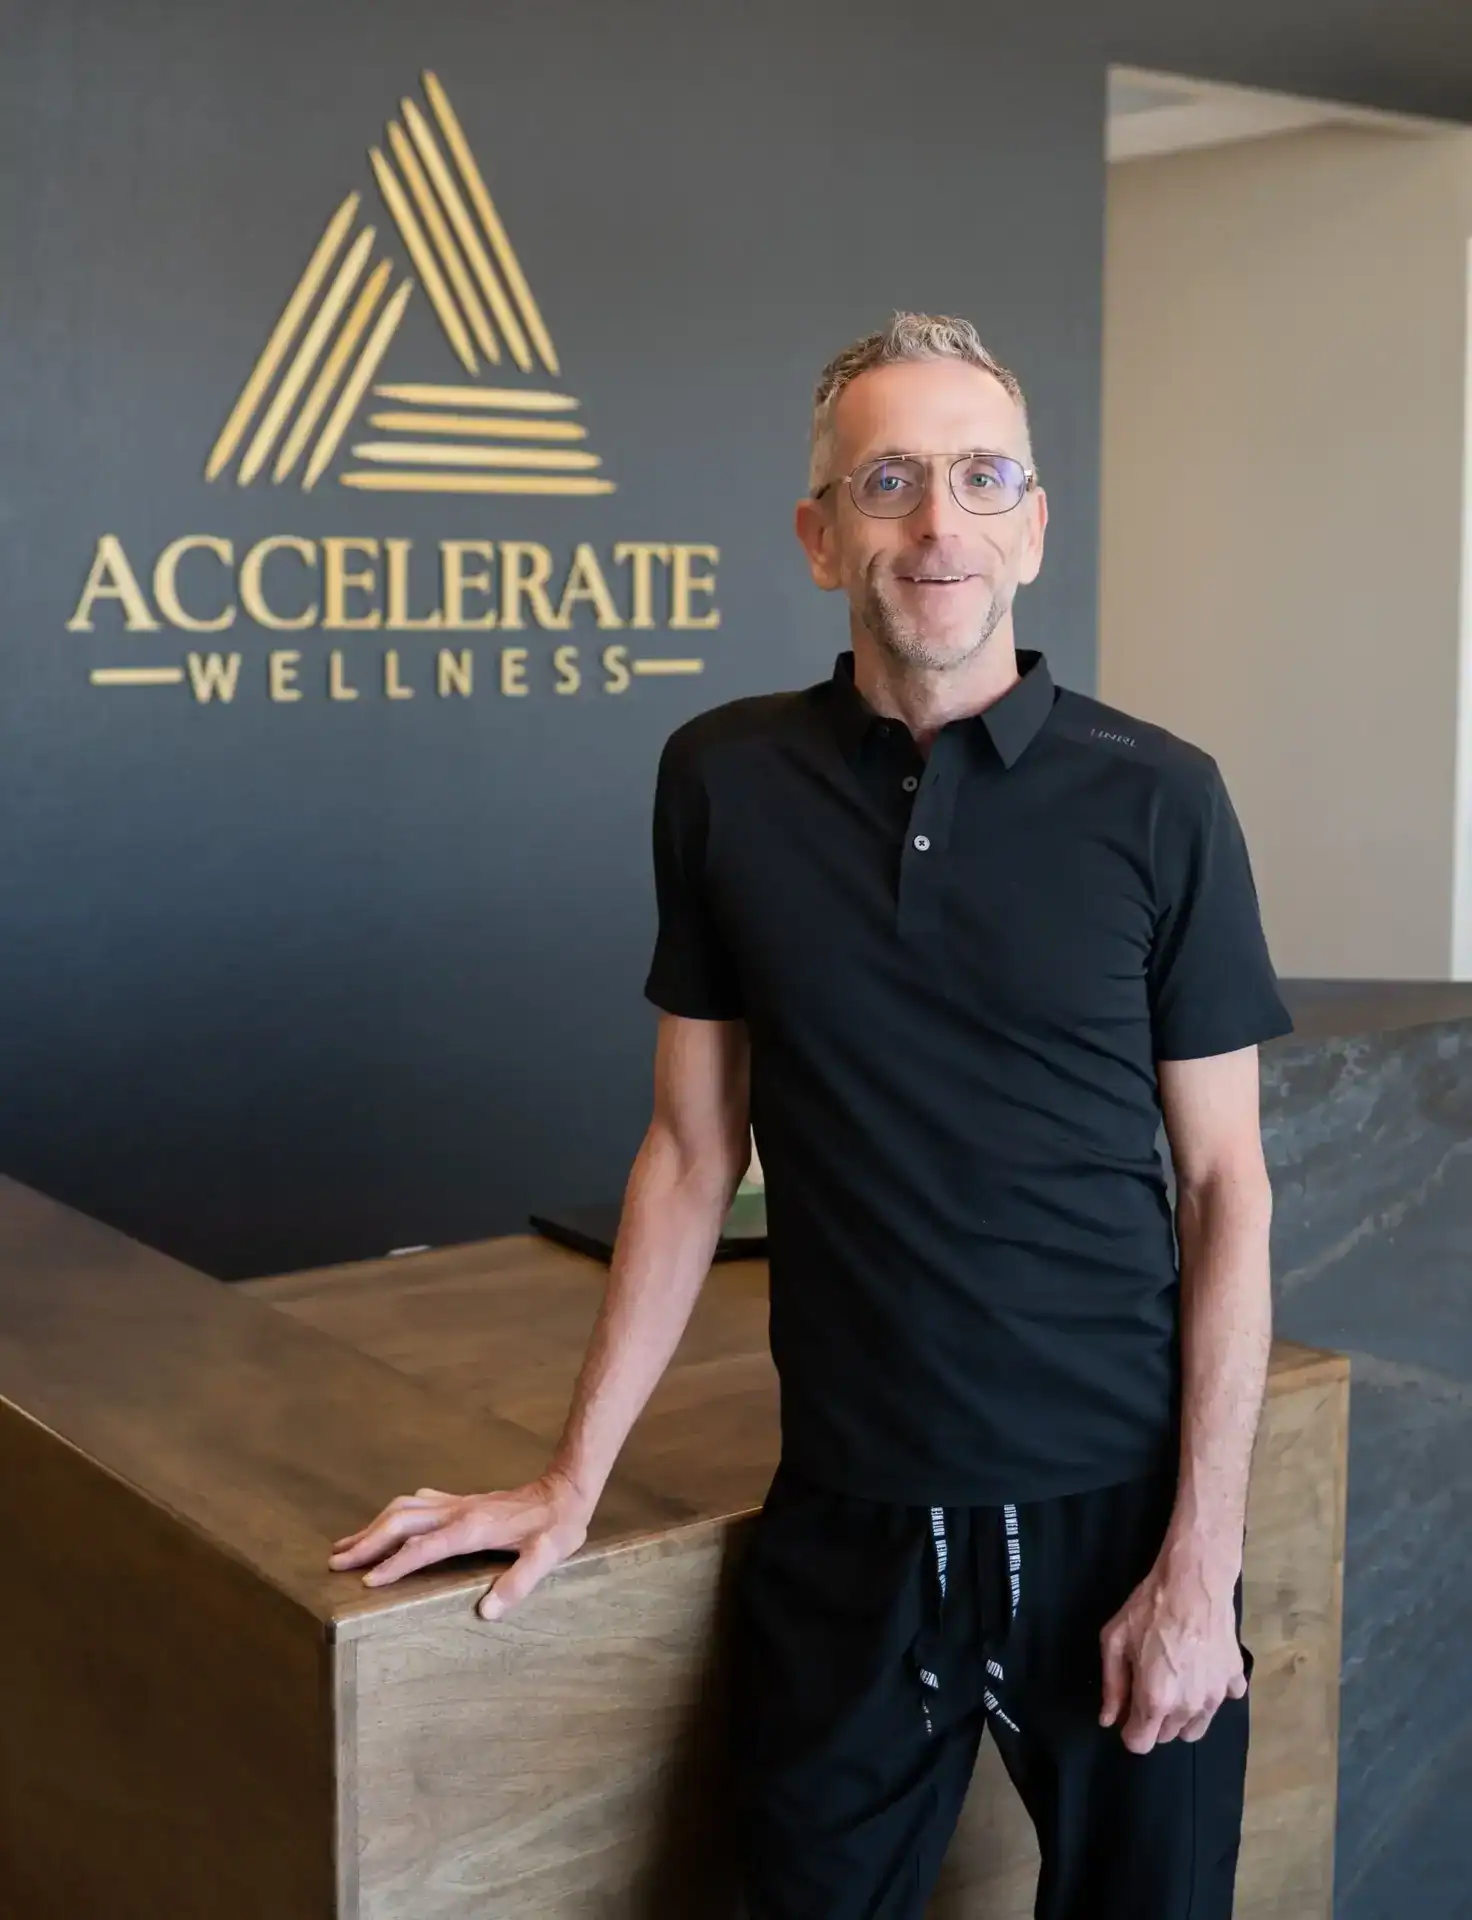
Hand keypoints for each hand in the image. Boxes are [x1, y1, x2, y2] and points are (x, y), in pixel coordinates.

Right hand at [327, 1471, 591, 1619]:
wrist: (564, 1490)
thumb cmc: (557, 1527)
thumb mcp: (547, 1556)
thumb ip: (520, 1583)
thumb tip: (488, 1611)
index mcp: (473, 1528)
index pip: (424, 1547)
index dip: (395, 1564)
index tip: (367, 1582)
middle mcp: (458, 1512)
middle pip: (401, 1522)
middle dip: (367, 1542)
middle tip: (335, 1563)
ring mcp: (457, 1504)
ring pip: (403, 1509)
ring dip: (373, 1526)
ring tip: (345, 1546)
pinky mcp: (461, 1502)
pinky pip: (417, 1505)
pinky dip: (392, 1515)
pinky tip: (386, 1523)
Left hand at [1098, 1561, 1246, 1752]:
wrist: (1194, 1582)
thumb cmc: (1149, 1609)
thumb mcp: (1115, 1641)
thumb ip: (1112, 1686)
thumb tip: (1108, 1719)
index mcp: (1155, 1700)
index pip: (1141, 1744)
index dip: (1129, 1730)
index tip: (1128, 1711)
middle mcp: (1188, 1707)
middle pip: (1168, 1736)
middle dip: (1154, 1720)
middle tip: (1149, 1684)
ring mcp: (1216, 1696)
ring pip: (1195, 1727)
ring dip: (1182, 1715)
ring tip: (1175, 1680)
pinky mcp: (1235, 1681)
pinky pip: (1221, 1702)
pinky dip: (1210, 1693)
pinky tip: (1201, 1669)